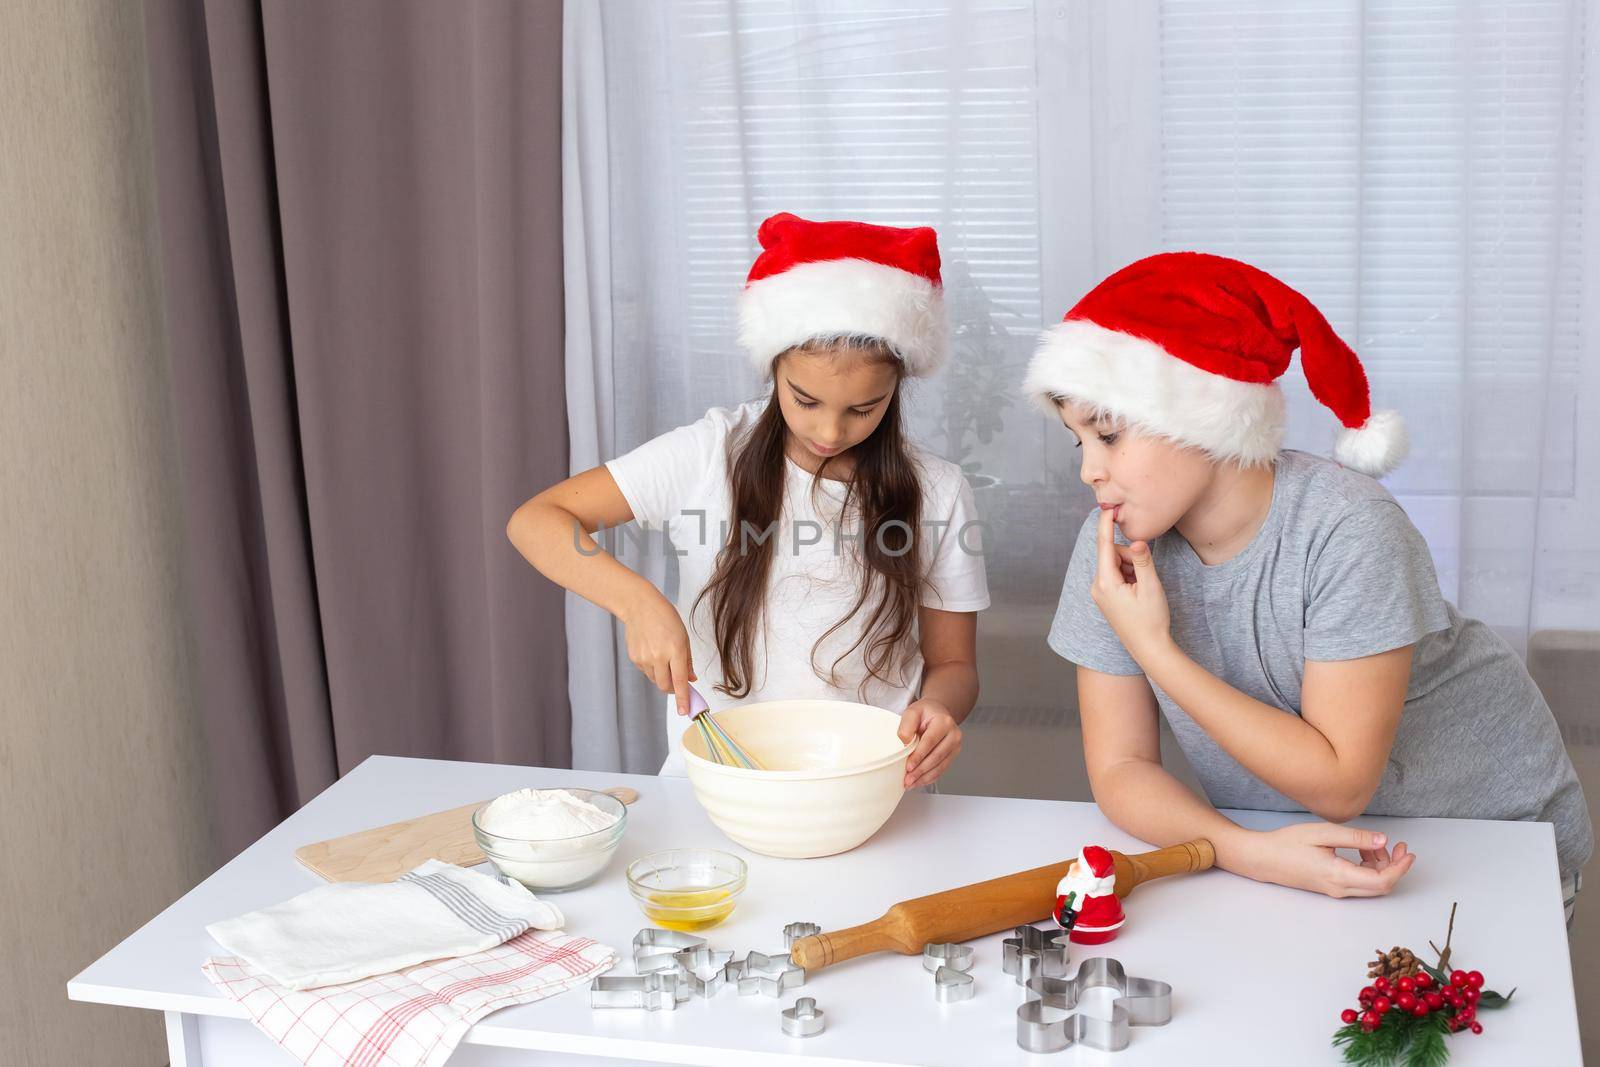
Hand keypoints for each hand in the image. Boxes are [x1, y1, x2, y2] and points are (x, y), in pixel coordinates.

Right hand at [620, 590, 696, 714]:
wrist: (639, 606)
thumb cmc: (665, 618)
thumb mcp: (683, 636)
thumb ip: (687, 661)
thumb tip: (691, 679)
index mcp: (675, 650)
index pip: (680, 681)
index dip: (683, 698)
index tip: (684, 711)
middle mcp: (659, 656)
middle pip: (665, 686)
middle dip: (672, 689)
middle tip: (677, 682)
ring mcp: (644, 658)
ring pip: (655, 679)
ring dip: (662, 676)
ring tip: (662, 657)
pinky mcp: (634, 657)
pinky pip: (646, 671)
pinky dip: (651, 667)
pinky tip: (652, 651)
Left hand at [897, 699, 961, 788]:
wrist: (937, 713)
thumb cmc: (924, 713)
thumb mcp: (912, 712)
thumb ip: (906, 724)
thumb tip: (904, 741)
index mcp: (944, 722)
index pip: (930, 741)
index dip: (919, 756)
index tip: (908, 766)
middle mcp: (954, 734)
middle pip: (936, 756)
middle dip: (920, 770)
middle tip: (907, 779)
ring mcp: (955, 746)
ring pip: (940, 766)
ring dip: (924, 777)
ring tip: (910, 783)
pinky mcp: (953, 755)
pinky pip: (942, 769)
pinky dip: (930, 777)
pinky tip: (919, 781)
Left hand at [1090, 506, 1170, 657]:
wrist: (1148, 648)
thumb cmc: (1151, 620)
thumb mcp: (1151, 588)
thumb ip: (1143, 562)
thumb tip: (1136, 541)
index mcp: (1105, 582)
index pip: (1104, 545)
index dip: (1106, 524)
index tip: (1108, 507)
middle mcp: (1097, 586)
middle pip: (1112, 554)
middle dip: (1130, 557)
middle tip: (1145, 575)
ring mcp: (1100, 592)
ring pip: (1116, 564)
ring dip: (1131, 568)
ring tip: (1142, 588)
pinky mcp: (1105, 597)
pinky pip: (1116, 575)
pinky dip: (1129, 576)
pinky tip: (1138, 592)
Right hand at [1217, 822, 1414, 897]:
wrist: (1263, 859)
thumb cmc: (1288, 843)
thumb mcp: (1322, 833)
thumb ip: (1355, 838)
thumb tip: (1382, 841)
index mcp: (1339, 875)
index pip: (1382, 880)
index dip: (1400, 868)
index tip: (1409, 852)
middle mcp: (1340, 889)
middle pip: (1381, 886)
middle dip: (1395, 867)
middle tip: (1398, 845)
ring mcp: (1336, 891)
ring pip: (1371, 885)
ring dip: (1381, 867)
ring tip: (1373, 844)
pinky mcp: (1331, 887)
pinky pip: (1359, 883)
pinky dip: (1368, 869)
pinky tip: (1362, 852)